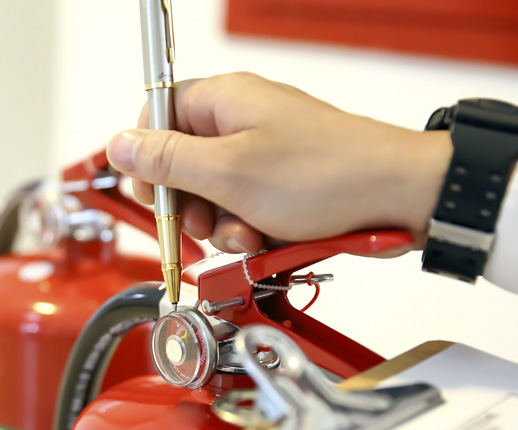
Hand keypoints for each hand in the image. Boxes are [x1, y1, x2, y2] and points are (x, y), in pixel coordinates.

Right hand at [106, 72, 451, 254]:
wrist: (398, 198)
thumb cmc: (325, 174)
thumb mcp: (229, 172)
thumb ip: (167, 160)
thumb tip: (119, 145)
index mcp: (223, 101)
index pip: (158, 118)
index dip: (150, 161)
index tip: (157, 195)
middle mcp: (241, 122)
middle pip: (183, 164)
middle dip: (191, 205)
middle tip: (206, 223)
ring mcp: (264, 153)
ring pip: (214, 195)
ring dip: (222, 225)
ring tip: (248, 235)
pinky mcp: (283, 183)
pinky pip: (246, 209)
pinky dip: (250, 231)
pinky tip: (267, 240)